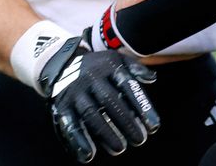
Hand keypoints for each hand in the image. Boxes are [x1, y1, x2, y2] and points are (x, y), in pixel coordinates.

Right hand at [37, 29, 159, 162]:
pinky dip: (78, 141)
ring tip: (119, 148)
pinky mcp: (61, 107)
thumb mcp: (116, 60)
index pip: (128, 86)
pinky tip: (89, 155)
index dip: (142, 106)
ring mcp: (75, 93)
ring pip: (91, 114)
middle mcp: (91, 78)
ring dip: (105, 133)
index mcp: (108, 67)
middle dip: (126, 122)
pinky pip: (69, 125)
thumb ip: (135, 68)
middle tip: (139, 140)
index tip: (154, 126)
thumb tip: (152, 79)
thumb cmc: (98, 67)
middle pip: (110, 101)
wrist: (62, 64)